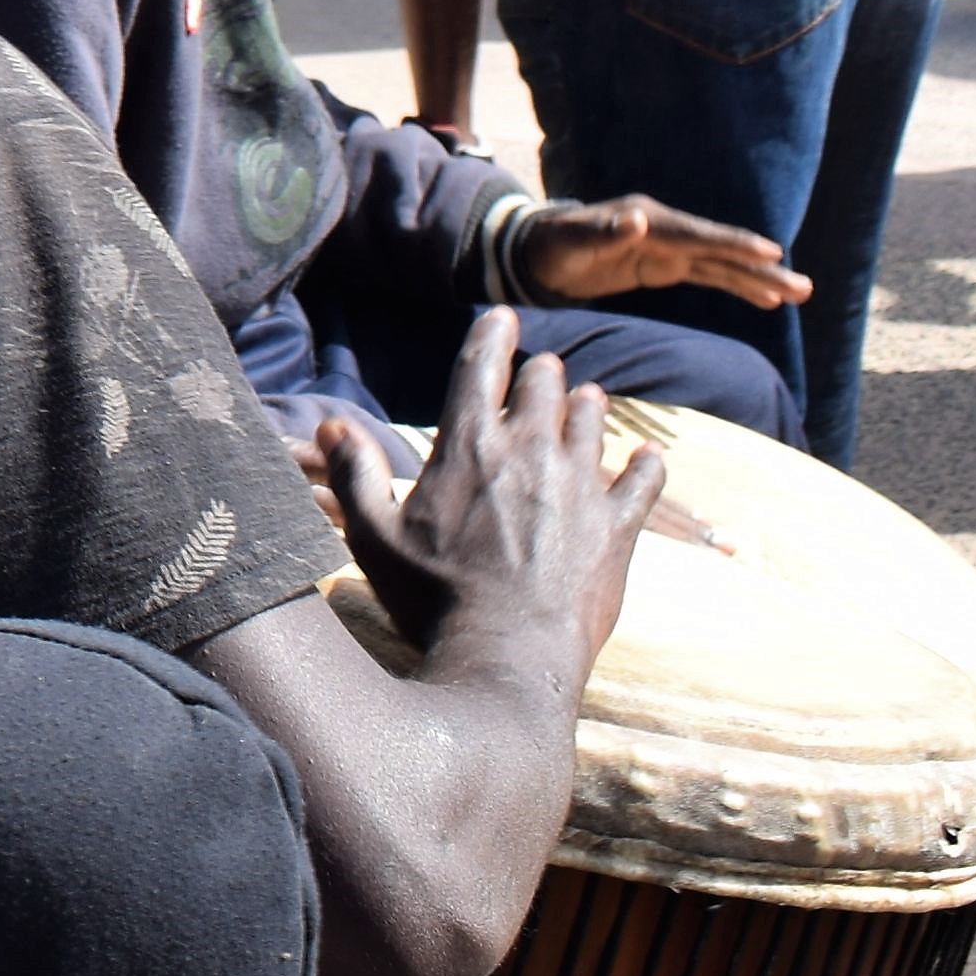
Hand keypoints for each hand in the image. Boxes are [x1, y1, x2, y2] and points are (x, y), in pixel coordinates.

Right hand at [304, 305, 651, 675]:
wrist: (506, 657)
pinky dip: (646, 464)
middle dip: (542, 374)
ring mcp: (580, 485)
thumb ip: (353, 474)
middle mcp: (530, 450)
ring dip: (588, 407)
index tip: (504, 318)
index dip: (493, 335)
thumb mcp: (373, 538)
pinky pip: (645, 477)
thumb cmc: (431, 600)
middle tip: (543, 375)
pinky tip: (646, 458)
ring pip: (594, 419)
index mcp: (469, 445)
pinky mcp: (618, 525)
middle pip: (546, 383)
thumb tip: (329, 426)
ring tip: (588, 403)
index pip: (482, 365)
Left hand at [507, 196, 809, 310]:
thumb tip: (637, 219)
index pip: (699, 236)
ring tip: (799, 294)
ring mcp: (669, 246)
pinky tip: (766, 299)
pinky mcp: (666, 265)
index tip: (772, 253)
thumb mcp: (572, 242)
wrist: (541, 250)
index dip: (734, 245)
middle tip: (804, 287)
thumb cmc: (554, 246)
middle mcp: (667, 229)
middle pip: (722, 251)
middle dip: (763, 268)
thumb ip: (604, 233)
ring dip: (760, 279)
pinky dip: (738, 286)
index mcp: (650, 221)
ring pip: (723, 266)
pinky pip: (710, 276)